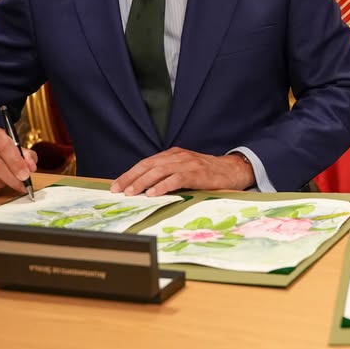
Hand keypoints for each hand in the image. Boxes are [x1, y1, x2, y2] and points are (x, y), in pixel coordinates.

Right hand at [0, 127, 37, 197]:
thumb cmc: (2, 152)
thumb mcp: (17, 149)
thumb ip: (27, 157)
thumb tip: (30, 167)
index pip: (5, 147)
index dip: (16, 163)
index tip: (25, 175)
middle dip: (11, 179)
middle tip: (21, 186)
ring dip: (0, 184)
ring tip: (6, 183)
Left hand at [110, 148, 253, 196]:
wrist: (233, 170)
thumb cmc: (207, 173)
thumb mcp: (185, 169)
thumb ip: (168, 174)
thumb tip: (145, 188)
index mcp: (173, 155)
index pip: (146, 163)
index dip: (130, 174)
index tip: (116, 185)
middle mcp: (178, 156)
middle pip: (148, 165)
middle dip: (131, 178)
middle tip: (118, 190)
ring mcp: (187, 163)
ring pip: (159, 171)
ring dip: (143, 182)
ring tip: (131, 192)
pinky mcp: (197, 173)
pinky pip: (176, 179)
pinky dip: (163, 186)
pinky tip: (153, 193)